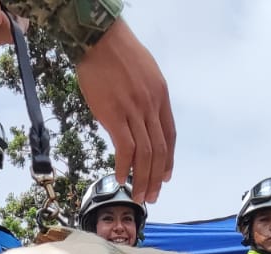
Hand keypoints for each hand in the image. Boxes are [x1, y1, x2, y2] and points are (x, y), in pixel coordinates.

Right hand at [75, 19, 174, 202]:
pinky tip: (120, 178)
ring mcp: (134, 112)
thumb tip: (139, 119)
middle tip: (152, 196)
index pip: (170, 136)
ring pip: (145, 154)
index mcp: (161, 97)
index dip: (169, 160)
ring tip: (138, 195)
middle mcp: (151, 106)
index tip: (166, 177)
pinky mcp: (115, 116)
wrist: (100, 40)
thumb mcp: (144, 73)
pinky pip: (125, 148)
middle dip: (157, 177)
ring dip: (142, 179)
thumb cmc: (118, 53)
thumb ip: (146, 98)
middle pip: (159, 150)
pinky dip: (124, 166)